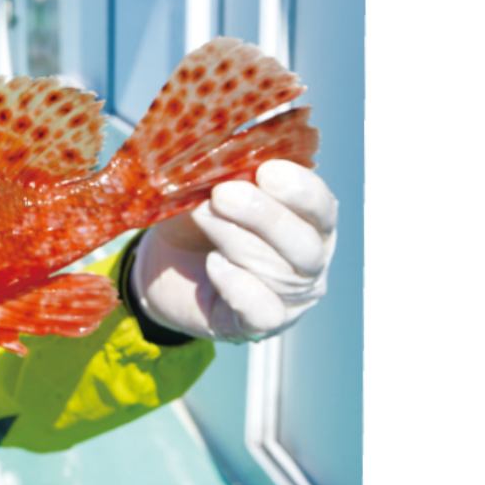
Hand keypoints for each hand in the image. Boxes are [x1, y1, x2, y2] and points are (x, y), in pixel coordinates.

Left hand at [130, 160, 337, 342]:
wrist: (162, 266)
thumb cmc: (197, 222)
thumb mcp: (209, 190)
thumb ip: (226, 177)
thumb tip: (224, 159)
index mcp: (307, 221)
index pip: (322, 207)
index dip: (302, 190)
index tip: (269, 171)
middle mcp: (307, 260)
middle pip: (306, 244)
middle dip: (265, 216)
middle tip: (224, 194)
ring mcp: (289, 297)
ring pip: (281, 274)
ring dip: (237, 240)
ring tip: (204, 216)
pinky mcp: (259, 325)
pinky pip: (264, 311)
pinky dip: (240, 286)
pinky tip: (216, 264)